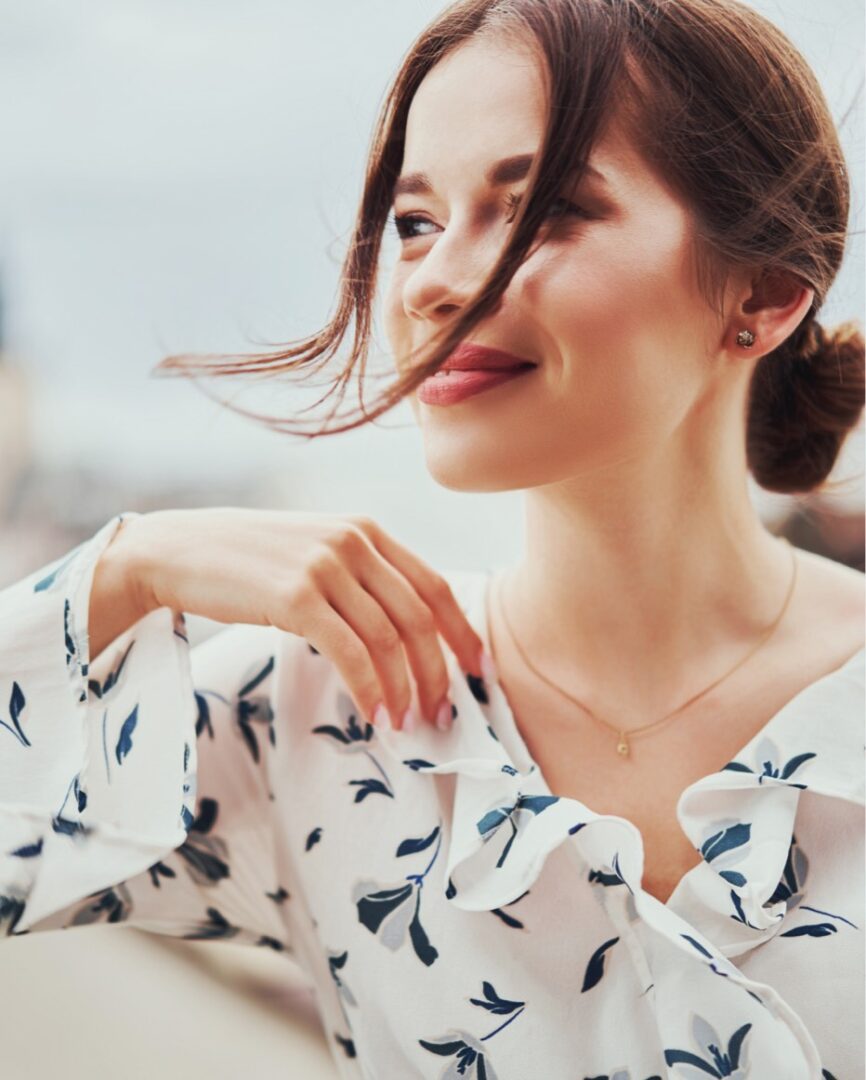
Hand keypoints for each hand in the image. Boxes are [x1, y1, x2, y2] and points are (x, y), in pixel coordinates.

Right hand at [119, 507, 486, 731]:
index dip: (463, 632)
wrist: (179, 550)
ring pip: (389, 639)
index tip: (478, 672)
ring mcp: (325, 566)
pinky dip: (369, 688)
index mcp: (367, 530)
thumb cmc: (249, 562)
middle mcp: (353, 541)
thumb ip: (360, 577)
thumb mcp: (315, 552)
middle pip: (419, 617)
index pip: (435, 585)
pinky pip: (350, 651)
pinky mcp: (296, 595)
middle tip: (442, 714)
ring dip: (403, 689)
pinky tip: (374, 715)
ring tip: (405, 724)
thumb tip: (405, 635)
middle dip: (438, 672)